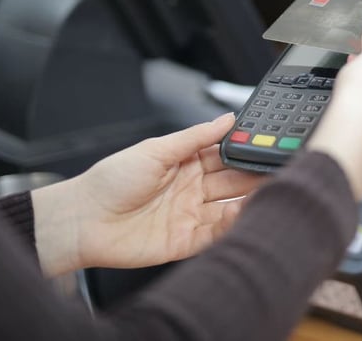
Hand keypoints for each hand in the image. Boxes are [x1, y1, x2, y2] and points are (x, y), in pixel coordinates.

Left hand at [32, 114, 263, 275]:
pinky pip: (217, 233)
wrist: (83, 220)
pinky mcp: (187, 242)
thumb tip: (227, 118)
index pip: (225, 155)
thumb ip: (195, 137)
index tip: (267, 144)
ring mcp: (191, 215)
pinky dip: (233, 225)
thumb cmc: (111, 180)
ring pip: (230, 207)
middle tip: (277, 168)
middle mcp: (193, 189)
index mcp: (186, 164)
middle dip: (255, 174)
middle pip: (233, 181)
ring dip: (249, 200)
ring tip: (268, 191)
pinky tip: (245, 213)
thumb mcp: (156, 149)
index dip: (245, 150)